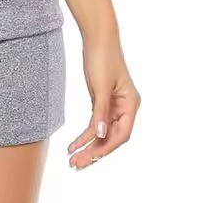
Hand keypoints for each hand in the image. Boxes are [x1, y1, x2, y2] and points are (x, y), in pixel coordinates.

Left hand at [68, 34, 140, 168]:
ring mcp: (114, 105)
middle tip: (76, 165)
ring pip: (101, 132)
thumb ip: (100, 111)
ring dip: (88, 146)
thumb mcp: (100, 85)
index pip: (121, 134)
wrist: (97, 37)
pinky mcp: (102, 101)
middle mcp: (125, 108)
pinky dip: (86, 133)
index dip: (106, 146)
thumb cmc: (102, 57)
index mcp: (131, 104)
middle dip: (94, 152)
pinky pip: (95, 122)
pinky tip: (75, 144)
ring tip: (72, 160)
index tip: (90, 157)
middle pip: (110, 136)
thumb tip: (99, 135)